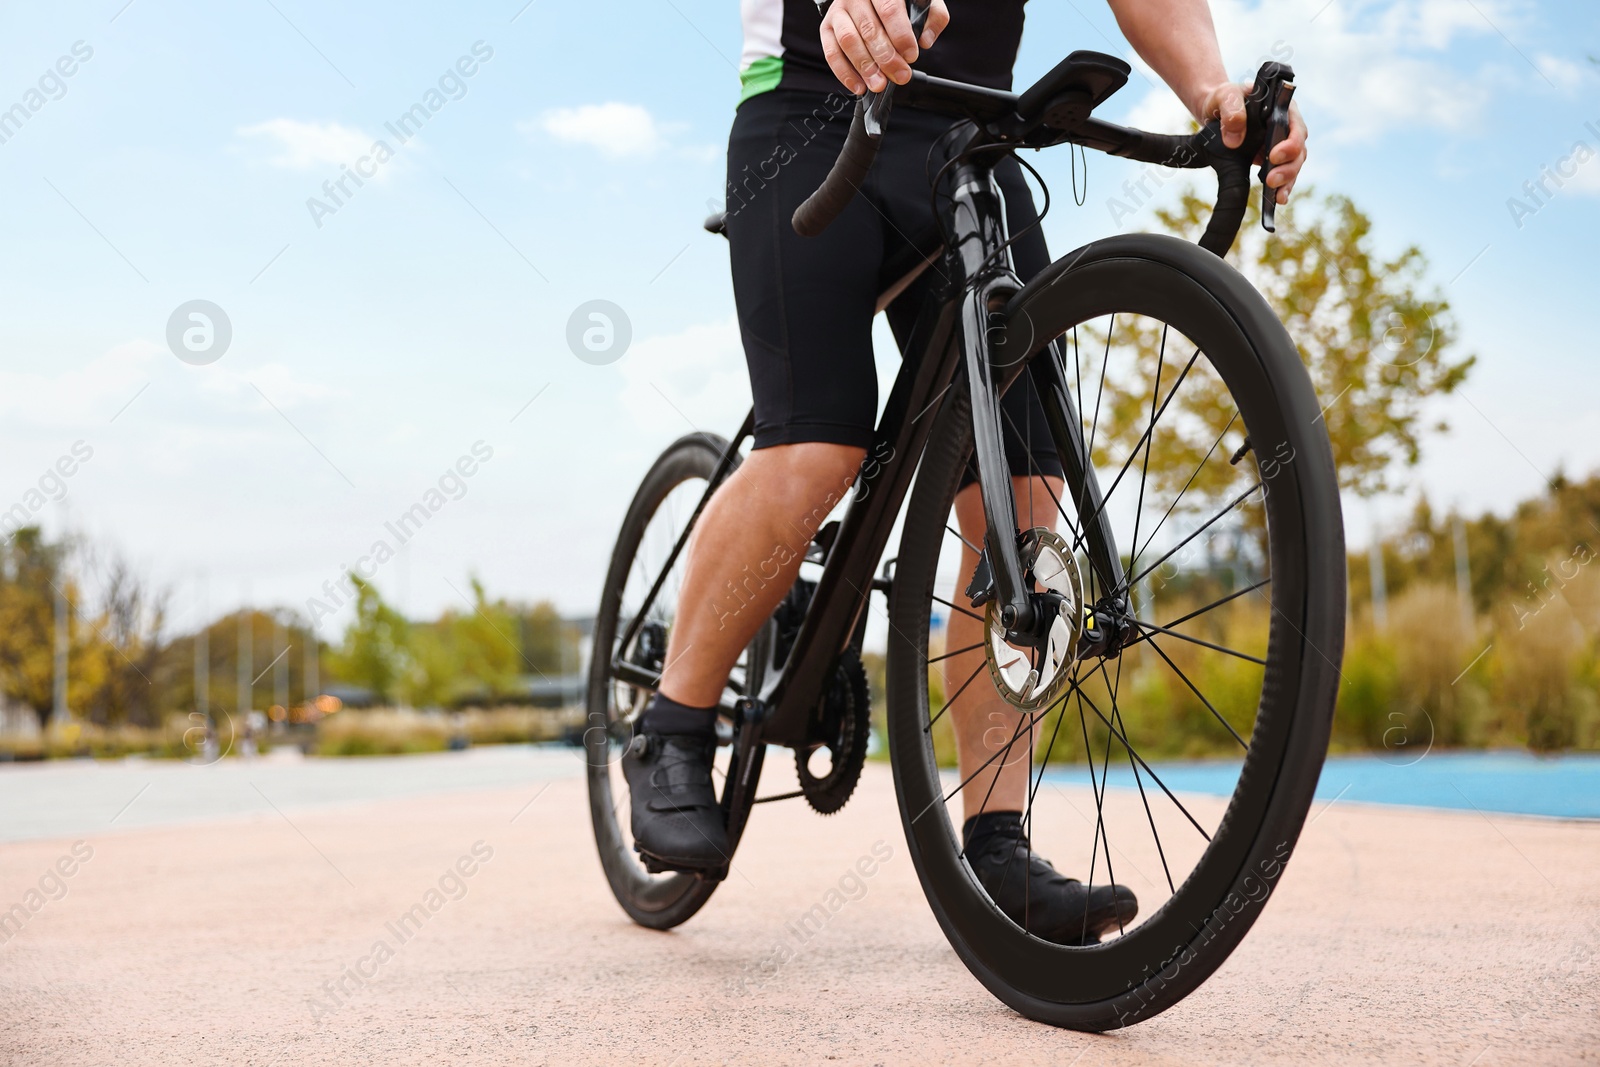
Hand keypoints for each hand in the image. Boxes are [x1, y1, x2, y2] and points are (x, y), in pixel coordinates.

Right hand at [821, 0, 949, 94]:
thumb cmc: (897, 2)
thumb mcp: (921, 1)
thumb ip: (933, 17)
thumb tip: (925, 40)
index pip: (889, 9)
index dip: (901, 36)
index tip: (911, 56)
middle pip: (869, 28)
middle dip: (886, 58)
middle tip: (900, 75)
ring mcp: (839, 11)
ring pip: (848, 40)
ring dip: (865, 67)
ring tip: (879, 84)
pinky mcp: (827, 28)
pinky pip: (831, 52)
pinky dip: (844, 73)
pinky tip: (859, 86)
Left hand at [1196, 81, 1307, 204]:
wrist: (1215, 111)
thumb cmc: (1224, 99)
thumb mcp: (1225, 96)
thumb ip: (1231, 110)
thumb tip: (1234, 139)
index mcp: (1282, 108)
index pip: (1296, 126)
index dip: (1291, 143)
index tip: (1274, 155)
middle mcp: (1287, 127)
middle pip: (1299, 150)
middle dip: (1289, 168)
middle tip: (1271, 180)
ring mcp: (1281, 143)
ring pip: (1293, 165)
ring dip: (1287, 182)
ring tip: (1278, 198)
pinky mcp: (1271, 158)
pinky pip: (1281, 174)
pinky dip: (1280, 188)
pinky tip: (1276, 201)